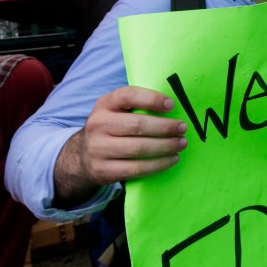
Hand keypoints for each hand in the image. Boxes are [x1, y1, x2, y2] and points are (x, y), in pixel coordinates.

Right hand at [54, 86, 187, 205]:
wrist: (83, 155)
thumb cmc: (112, 127)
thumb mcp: (116, 110)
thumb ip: (137, 105)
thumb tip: (172, 106)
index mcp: (104, 104)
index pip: (128, 96)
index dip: (152, 99)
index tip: (171, 105)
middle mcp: (98, 124)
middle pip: (138, 125)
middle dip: (165, 127)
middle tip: (182, 128)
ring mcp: (98, 149)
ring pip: (139, 148)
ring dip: (166, 146)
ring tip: (181, 144)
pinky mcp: (103, 170)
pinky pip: (136, 168)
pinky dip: (159, 164)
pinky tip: (172, 159)